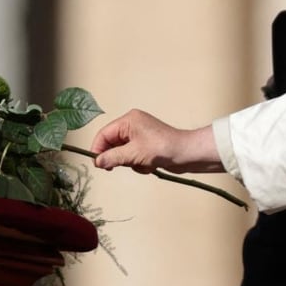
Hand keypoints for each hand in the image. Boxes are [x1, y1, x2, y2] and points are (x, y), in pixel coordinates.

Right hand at [90, 109, 222, 173]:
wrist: (187, 154)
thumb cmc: (163, 148)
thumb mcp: (134, 154)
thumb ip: (113, 157)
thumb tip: (97, 161)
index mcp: (128, 120)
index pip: (104, 134)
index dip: (98, 149)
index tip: (97, 164)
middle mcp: (132, 125)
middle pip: (112, 144)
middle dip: (118, 157)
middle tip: (122, 166)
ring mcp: (140, 136)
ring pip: (122, 153)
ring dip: (130, 162)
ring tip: (143, 163)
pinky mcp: (146, 146)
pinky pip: (133, 157)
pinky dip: (138, 164)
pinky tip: (149, 165)